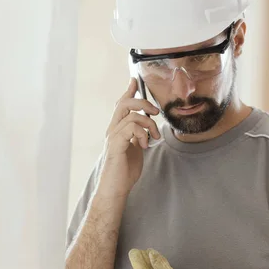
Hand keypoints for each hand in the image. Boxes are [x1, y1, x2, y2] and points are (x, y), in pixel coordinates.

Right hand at [96, 78, 159, 198]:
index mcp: (117, 129)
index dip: (129, 91)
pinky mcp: (115, 145)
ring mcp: (112, 137)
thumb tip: (148, 127)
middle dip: (143, 102)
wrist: (115, 189)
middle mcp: (112, 130)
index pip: (121, 104)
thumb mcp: (136, 149)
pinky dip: (142, 133)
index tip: (136, 80)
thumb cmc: (124, 172)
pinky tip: (146, 145)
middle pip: (124, 103)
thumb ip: (139, 136)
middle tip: (156, 112)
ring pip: (130, 115)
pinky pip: (130, 128)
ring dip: (148, 123)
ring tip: (154, 137)